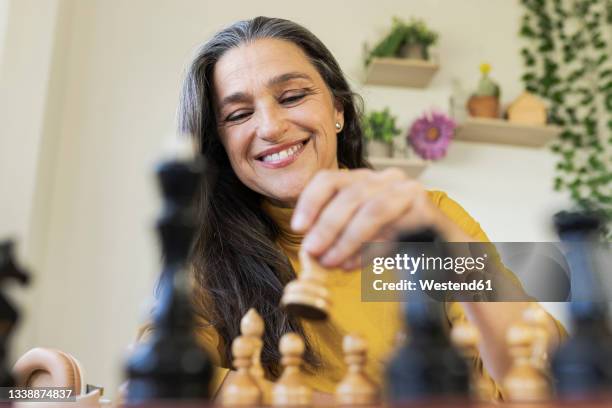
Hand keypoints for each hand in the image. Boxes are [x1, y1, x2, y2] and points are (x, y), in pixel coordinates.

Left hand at [291, 168, 472, 269]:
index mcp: (366, 180)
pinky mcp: (428, 211)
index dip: (310, 201)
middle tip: (312, 252)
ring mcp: (410, 192)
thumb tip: (311, 250)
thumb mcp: (361, 237)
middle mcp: (387, 179)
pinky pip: (396, 229)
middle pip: (350, 194)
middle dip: (327, 225)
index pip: (330, 178)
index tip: (298, 227)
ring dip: (348, 238)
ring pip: (373, 209)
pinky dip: (372, 249)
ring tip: (333, 262)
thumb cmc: (398, 244)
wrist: (447, 254)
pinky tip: (356, 265)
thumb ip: (338, 237)